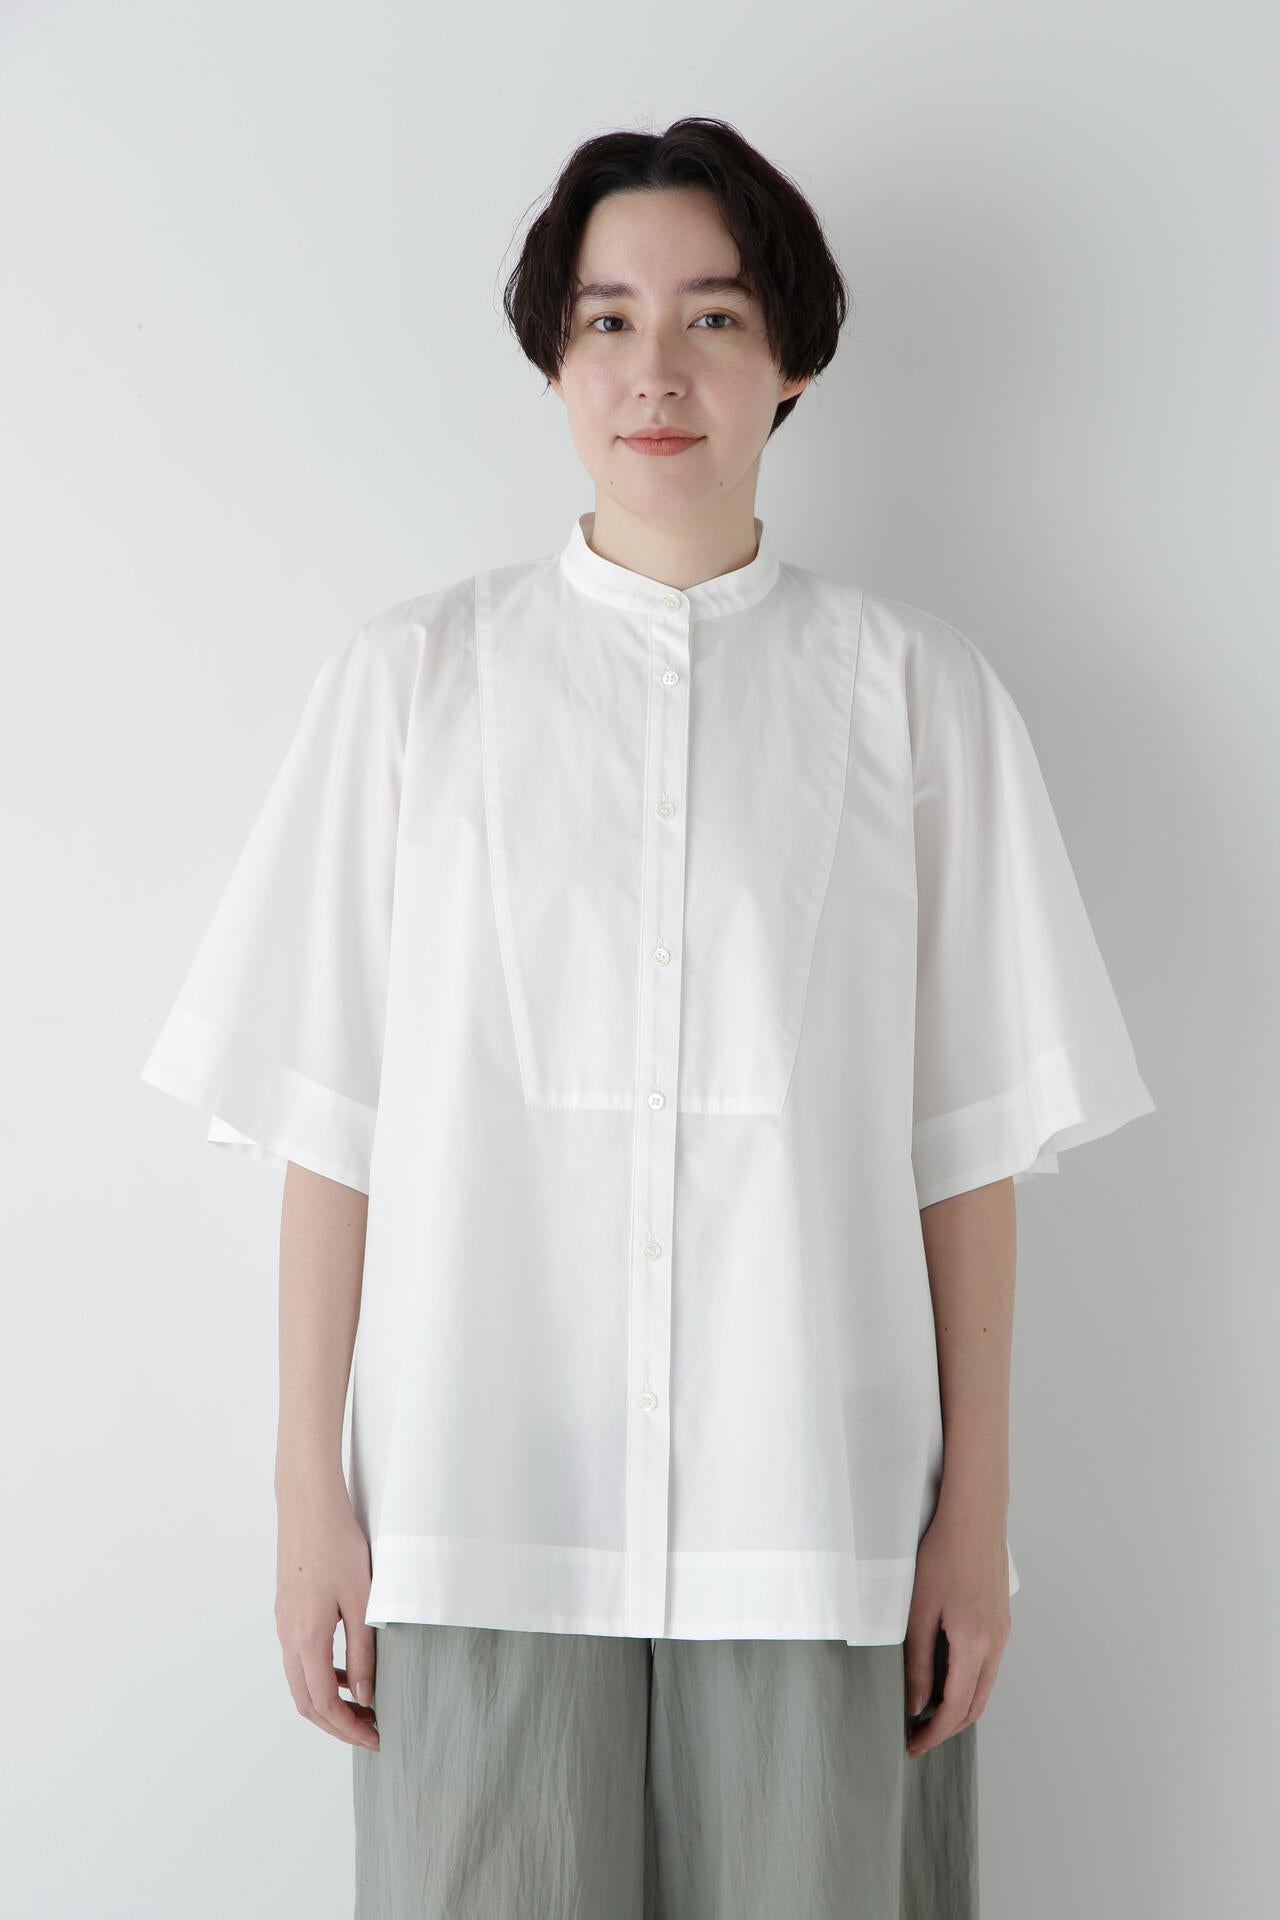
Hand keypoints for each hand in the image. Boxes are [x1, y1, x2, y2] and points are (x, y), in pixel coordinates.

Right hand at [274, 1479, 379, 1750]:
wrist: (308, 1503)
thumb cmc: (337, 1544)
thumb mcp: (362, 1600)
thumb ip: (363, 1652)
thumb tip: (366, 1695)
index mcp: (306, 1638)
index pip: (324, 1704)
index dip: (349, 1729)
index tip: (375, 1739)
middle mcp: (287, 1637)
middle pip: (306, 1702)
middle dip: (337, 1725)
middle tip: (370, 1732)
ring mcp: (283, 1624)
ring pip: (300, 1682)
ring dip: (328, 1702)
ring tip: (363, 1706)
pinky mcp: (287, 1611)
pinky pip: (300, 1659)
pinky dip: (321, 1676)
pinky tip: (348, 1670)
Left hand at [903, 1496, 1010, 1757]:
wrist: (974, 1516)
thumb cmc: (942, 1555)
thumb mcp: (919, 1611)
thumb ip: (919, 1662)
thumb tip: (916, 1703)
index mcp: (974, 1645)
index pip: (956, 1709)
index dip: (933, 1734)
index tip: (913, 1745)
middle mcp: (995, 1644)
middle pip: (976, 1706)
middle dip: (947, 1728)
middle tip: (917, 1735)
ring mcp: (1002, 1632)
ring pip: (984, 1687)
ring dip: (959, 1707)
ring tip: (927, 1711)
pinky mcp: (1001, 1620)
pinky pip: (988, 1666)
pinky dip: (969, 1684)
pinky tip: (946, 1677)